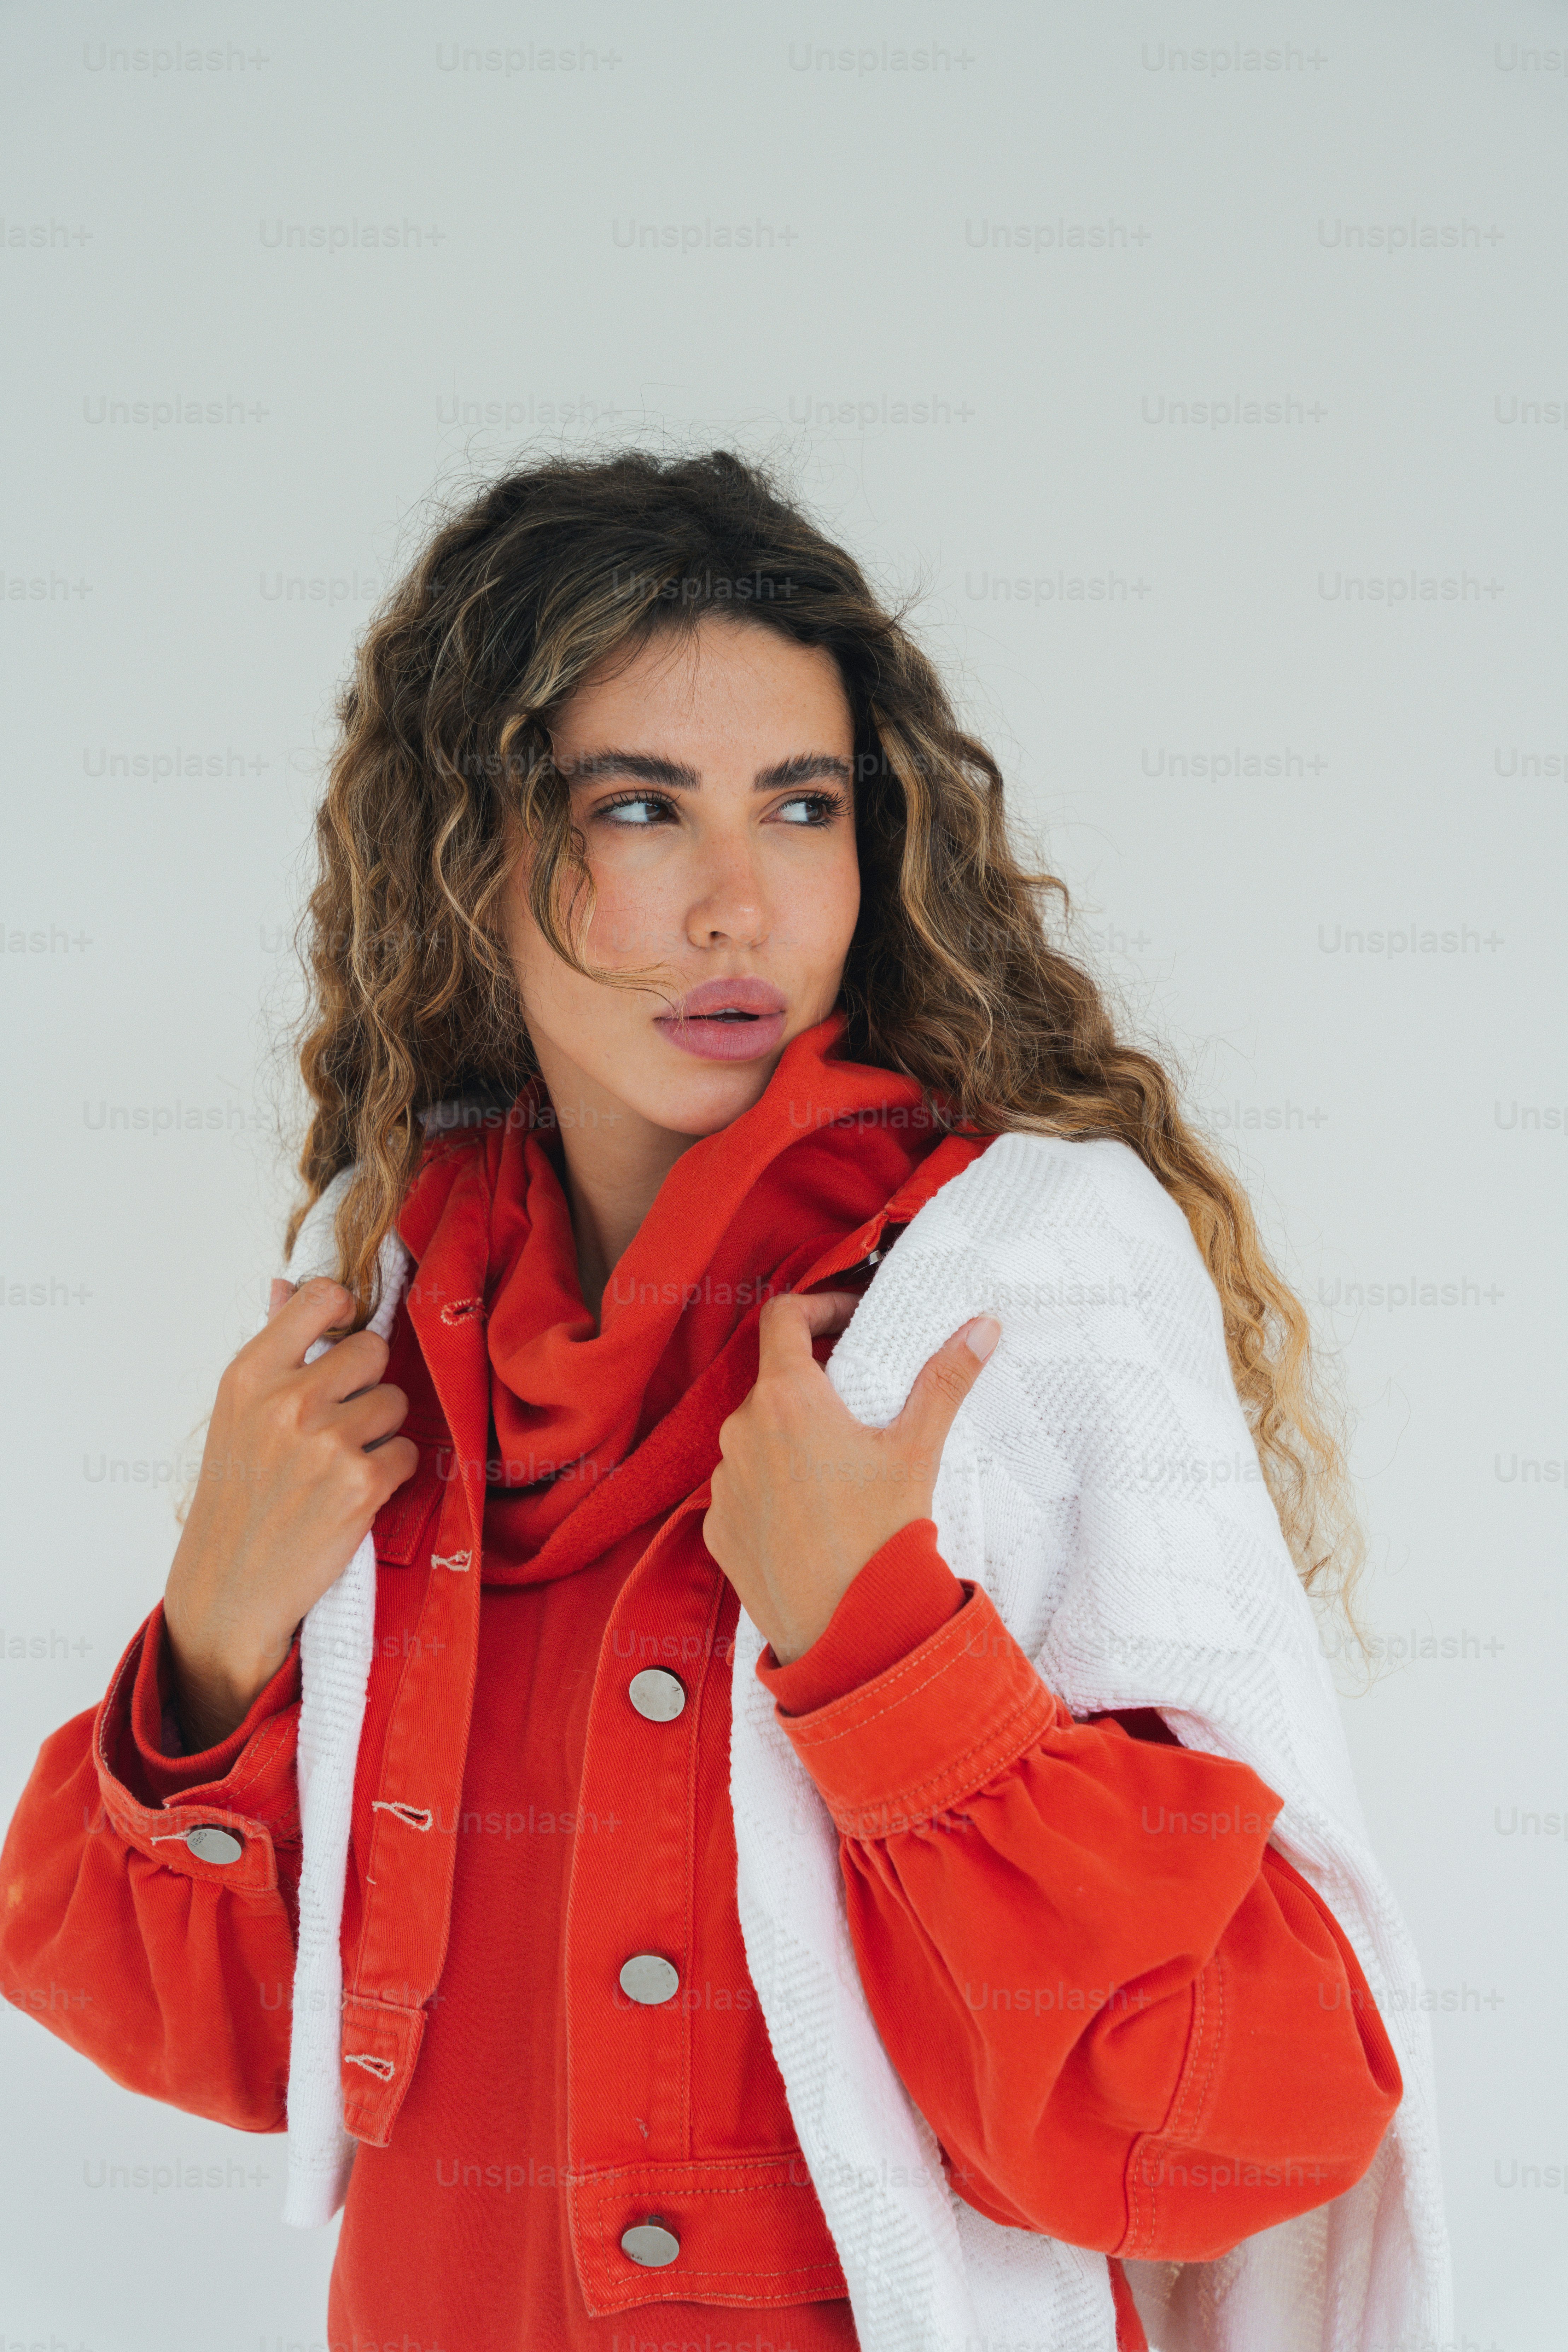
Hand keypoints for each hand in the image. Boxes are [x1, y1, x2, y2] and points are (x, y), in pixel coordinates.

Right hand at [161, 1277, 418, 1749]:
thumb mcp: (236, 1416)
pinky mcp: (361, 1483)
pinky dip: (392, 1473)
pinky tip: (357, 1494)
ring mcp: (326, 1442)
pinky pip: (407, 1452)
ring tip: (343, 1463)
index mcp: (250, 1375)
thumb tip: (290, 1287)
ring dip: (381, 1431)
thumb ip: (274, 1349)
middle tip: (342, 1420)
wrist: (229, 1588)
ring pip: (395, 1402)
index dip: (345, 1310)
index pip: (320, 1297)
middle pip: (373, 1350)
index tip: (343, 1332)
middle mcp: (288, 1401)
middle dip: (367, 1383)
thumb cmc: (235, 1499)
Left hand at [702, 1290, 1000, 1666]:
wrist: (848, 1635)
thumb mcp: (917, 1450)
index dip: (816, 1306)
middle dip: (813, 1385)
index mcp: (786, 1399)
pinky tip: (812, 1516)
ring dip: (790, 1439)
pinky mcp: (718, 1528)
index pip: (782, 1317)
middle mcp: (741, 1432)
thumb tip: (982, 1325)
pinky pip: (742, 1489)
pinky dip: (772, 1488)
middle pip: (773, 1382)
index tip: (847, 1321)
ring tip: (839, 1472)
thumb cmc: (882, 1538)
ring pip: (756, 1437)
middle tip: (858, 1407)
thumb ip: (945, 1379)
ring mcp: (724, 1483)